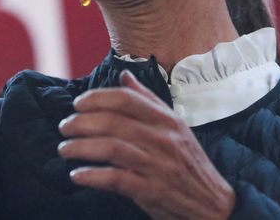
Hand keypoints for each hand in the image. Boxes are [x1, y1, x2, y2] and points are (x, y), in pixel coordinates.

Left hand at [58, 70, 234, 219]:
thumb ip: (148, 100)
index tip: (78, 104)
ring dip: (81, 147)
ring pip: (112, 148)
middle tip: (64, 127)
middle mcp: (162, 139)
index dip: (97, 98)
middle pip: (113, 122)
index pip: (126, 99)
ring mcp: (158, 165)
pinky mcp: (153, 191)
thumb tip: (124, 75)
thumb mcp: (175, 126)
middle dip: (81, 123)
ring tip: (65, 149)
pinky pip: (117, 179)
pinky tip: (77, 175)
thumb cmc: (189, 164)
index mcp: (166, 120)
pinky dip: (93, 176)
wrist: (215, 205)